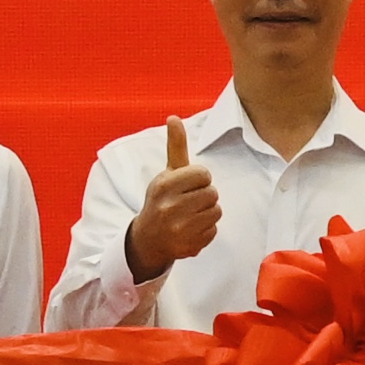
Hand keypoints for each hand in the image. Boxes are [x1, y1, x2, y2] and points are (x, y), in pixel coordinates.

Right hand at [125, 120, 221, 279]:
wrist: (148, 239)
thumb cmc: (162, 199)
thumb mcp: (167, 173)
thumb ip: (175, 146)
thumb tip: (174, 118)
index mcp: (164, 185)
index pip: (204, 174)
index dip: (200, 179)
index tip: (188, 185)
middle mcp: (170, 207)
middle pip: (212, 193)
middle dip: (204, 196)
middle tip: (189, 202)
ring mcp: (179, 229)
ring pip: (216, 212)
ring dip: (207, 212)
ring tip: (190, 215)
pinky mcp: (189, 246)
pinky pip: (213, 230)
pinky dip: (206, 230)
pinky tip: (190, 230)